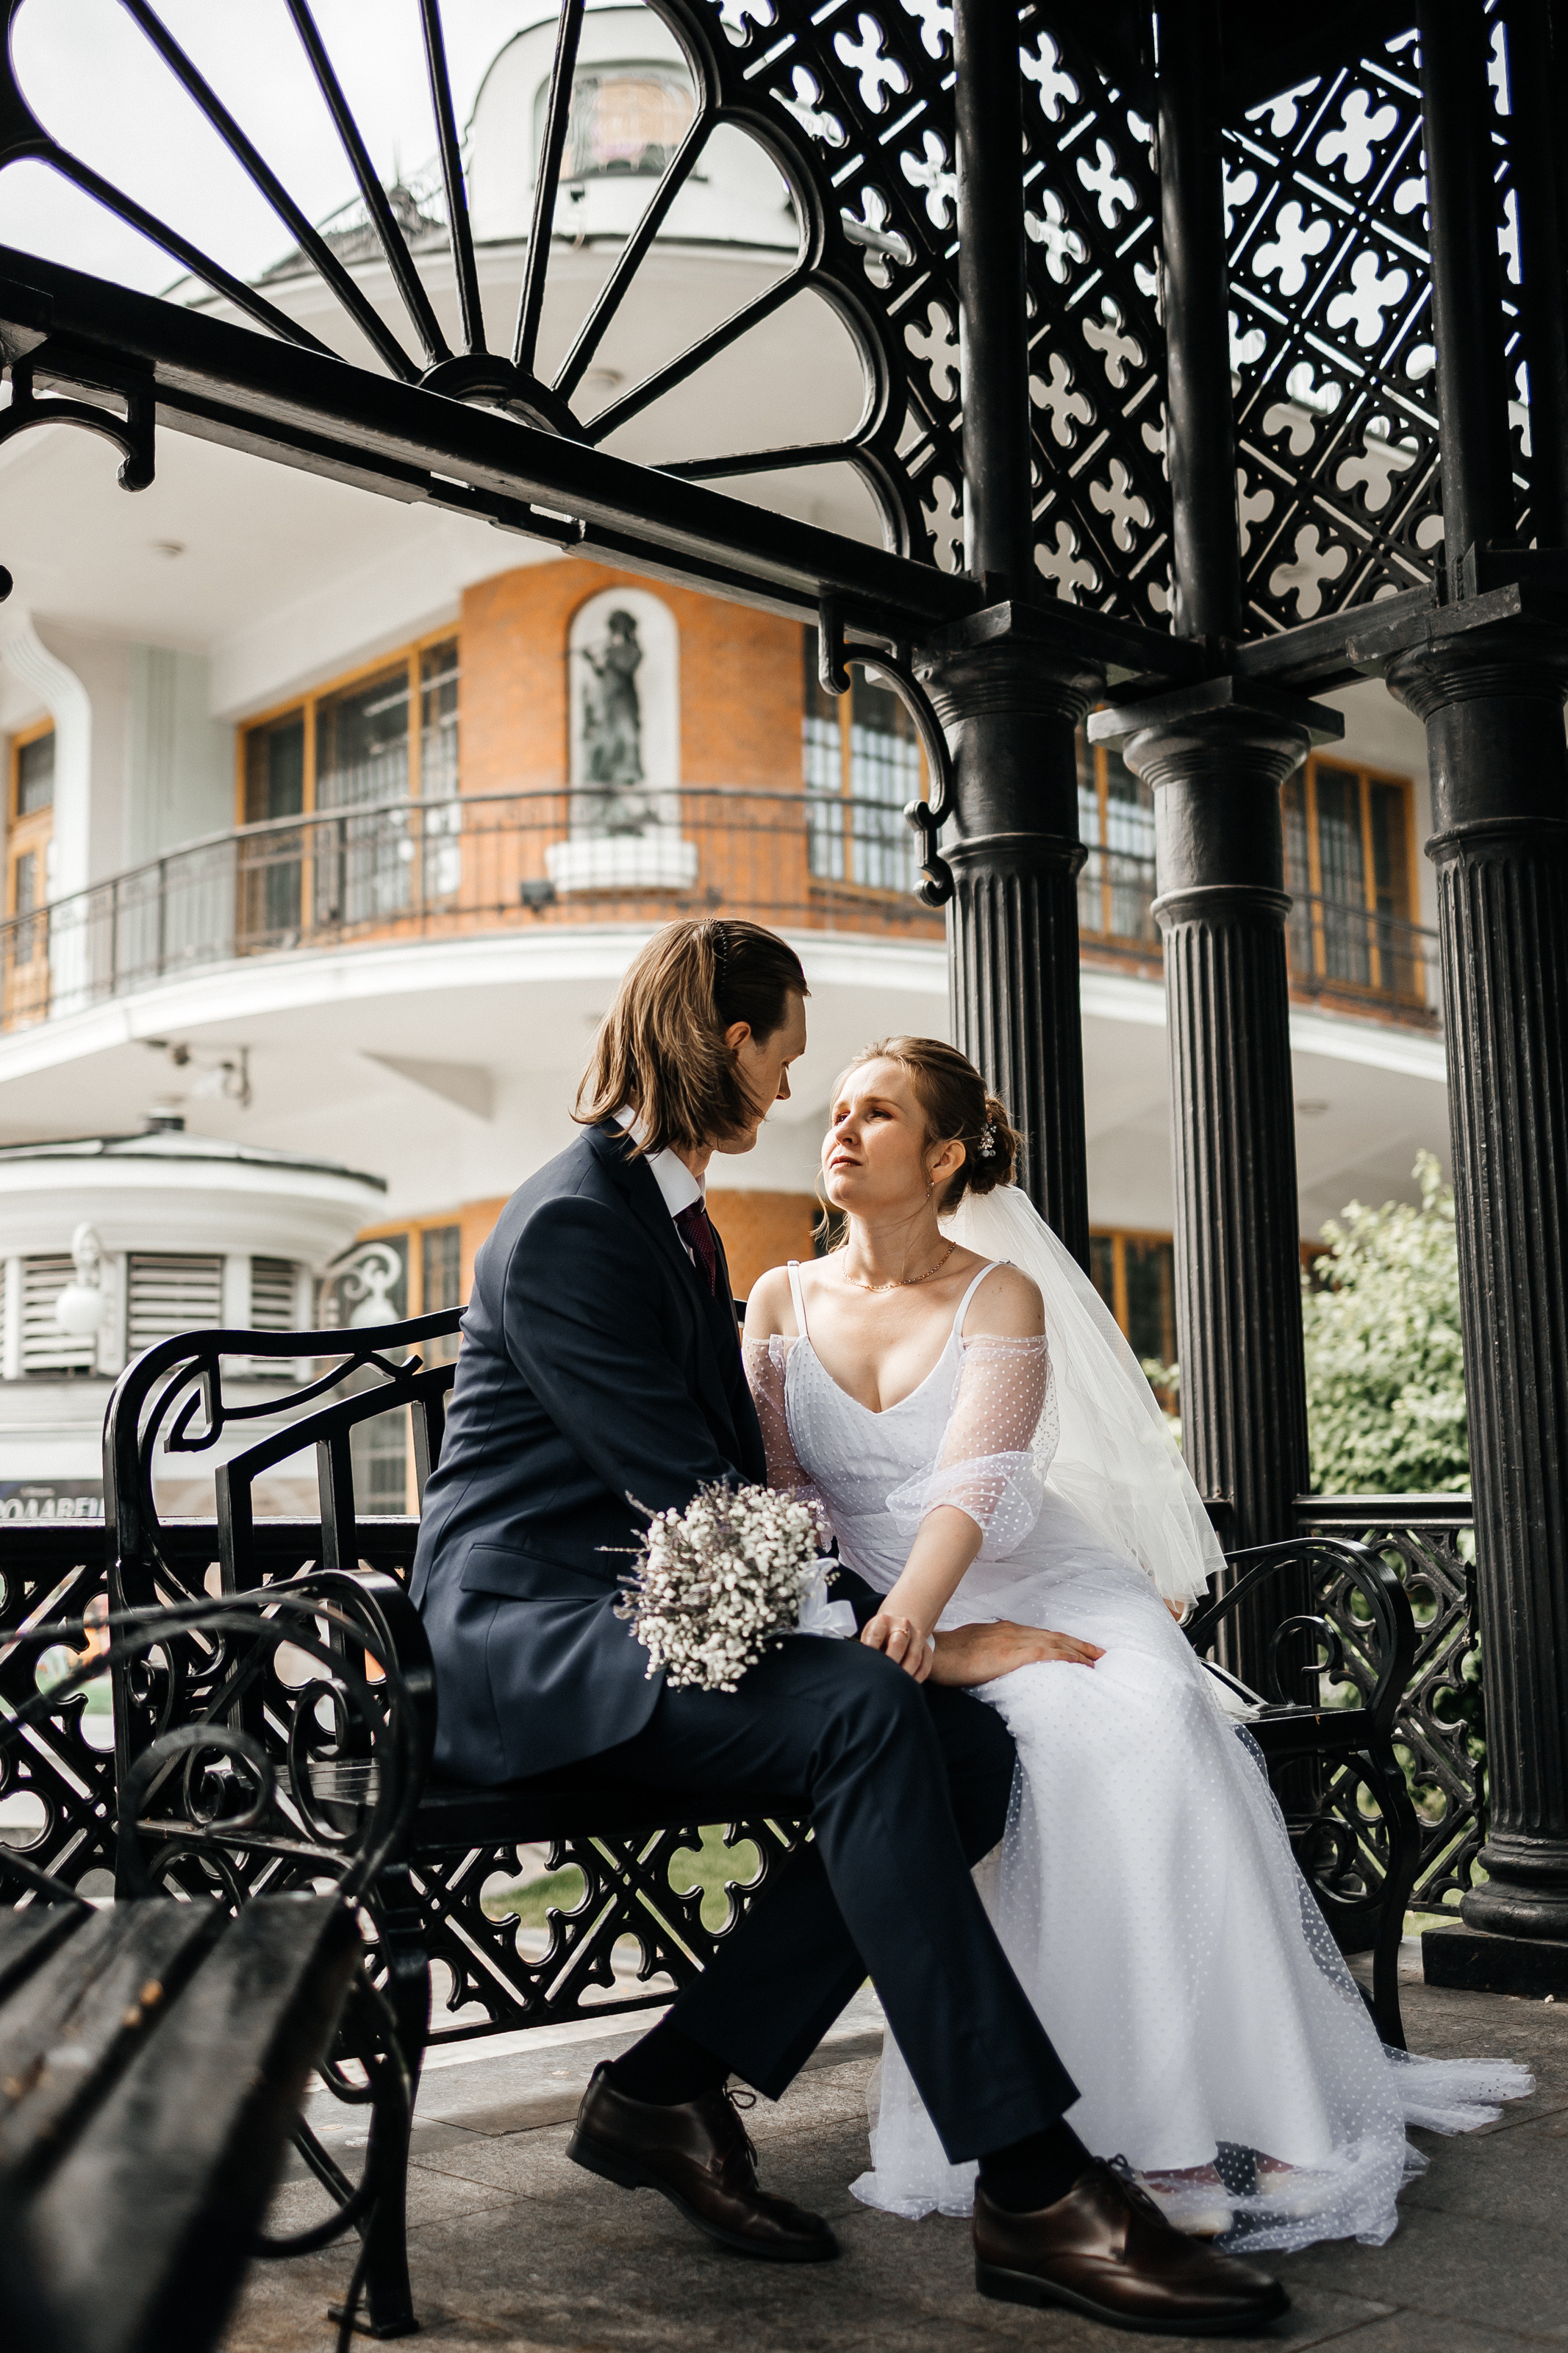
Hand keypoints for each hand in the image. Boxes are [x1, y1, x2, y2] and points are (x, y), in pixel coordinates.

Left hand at [860, 1610, 934, 1681]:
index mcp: (883, 1621)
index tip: (868, 1665)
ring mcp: (917, 1637)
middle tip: (883, 1678)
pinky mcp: (927, 1649)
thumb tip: (862, 1668)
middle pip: (898, 1644)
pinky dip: (917, 1678)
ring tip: (895, 1686)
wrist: (899, 1625)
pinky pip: (925, 1666)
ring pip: (914, 1658)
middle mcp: (903, 1625)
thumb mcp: (869, 1635)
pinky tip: (908, 1685)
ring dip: (905, 1674)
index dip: (871, 1650)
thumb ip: (866, 1649)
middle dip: (890, 1663)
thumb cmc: (880, 1635)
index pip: (876, 1635)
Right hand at [928, 1620, 1104, 1686]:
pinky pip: (1046, 1654)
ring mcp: (1013, 1641)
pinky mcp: (1011, 1654)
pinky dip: (1065, 1657)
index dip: (1063, 1641)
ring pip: (1055, 1643)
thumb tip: (999, 1659)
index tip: (1080, 1648)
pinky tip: (1079, 1664)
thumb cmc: (949, 1653)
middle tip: (1100, 1653)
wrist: (936, 1652)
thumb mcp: (974, 1646)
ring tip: (1096, 1661)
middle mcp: (1013, 1632)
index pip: (1041, 1635)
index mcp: (1004, 1630)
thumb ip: (991, 1649)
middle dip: (1079, 1644)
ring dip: (1078, 1651)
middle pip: (1054, 1636)